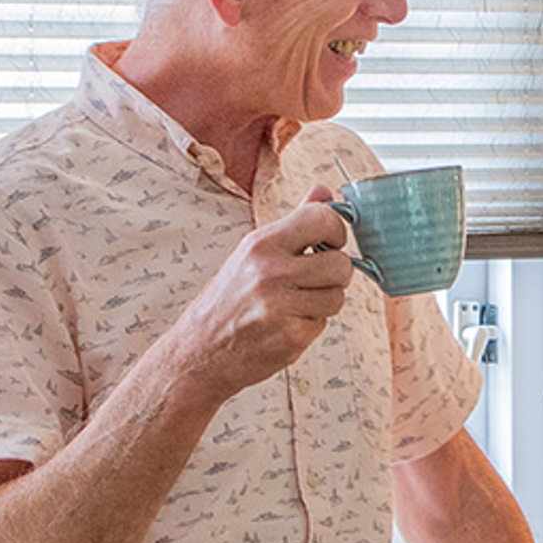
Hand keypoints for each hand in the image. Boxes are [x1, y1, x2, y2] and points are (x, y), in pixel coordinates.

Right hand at [176, 186, 353, 401]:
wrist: (200, 351)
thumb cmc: (229, 298)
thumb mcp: (253, 251)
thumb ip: (294, 222)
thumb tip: (324, 191)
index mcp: (261, 244)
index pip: (323, 218)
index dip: (336, 231)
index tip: (330, 242)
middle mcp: (271, 273)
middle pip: (341, 264)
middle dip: (335, 274)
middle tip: (315, 278)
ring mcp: (281, 307)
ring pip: (338, 297)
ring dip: (324, 301)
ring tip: (296, 303)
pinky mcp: (291, 338)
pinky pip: (323, 323)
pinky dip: (310, 324)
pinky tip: (286, 323)